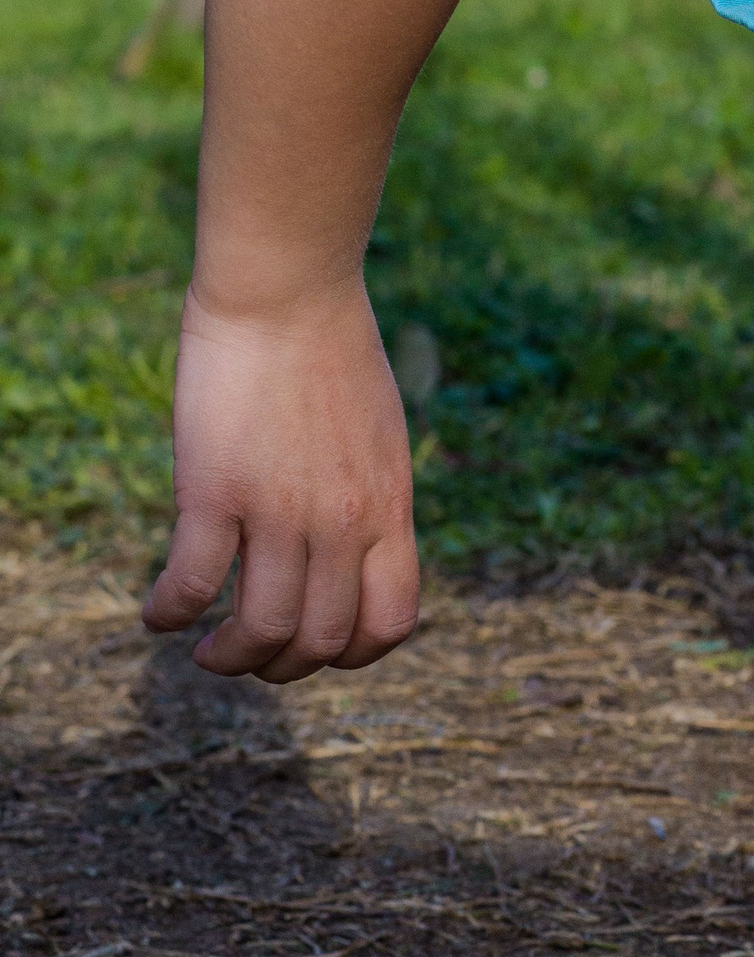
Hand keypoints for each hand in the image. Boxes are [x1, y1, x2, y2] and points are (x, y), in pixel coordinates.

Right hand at [147, 283, 419, 680]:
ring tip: (207, 653)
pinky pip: (192, 581)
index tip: (321, 648)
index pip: (392, 620)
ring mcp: (280, 506)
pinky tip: (157, 614)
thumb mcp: (379, 435)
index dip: (356, 654)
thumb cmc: (332, 348)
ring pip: (262, 627)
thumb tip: (352, 547)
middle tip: (250, 655)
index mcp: (388, 505)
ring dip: (230, 657)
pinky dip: (170, 612)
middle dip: (283, 667)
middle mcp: (342, 519)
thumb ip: (370, 496)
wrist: (288, 289)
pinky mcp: (217, 488)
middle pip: (322, 639)